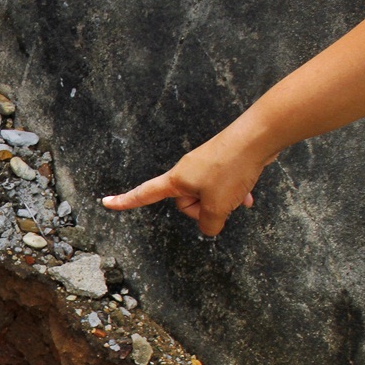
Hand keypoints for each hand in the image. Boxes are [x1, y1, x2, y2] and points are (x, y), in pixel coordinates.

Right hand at [102, 129, 270, 236]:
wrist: (257, 137)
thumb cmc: (232, 168)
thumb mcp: (218, 206)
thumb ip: (209, 224)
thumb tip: (210, 226)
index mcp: (176, 180)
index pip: (145, 194)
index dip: (125, 201)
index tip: (106, 202)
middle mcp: (187, 171)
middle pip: (186, 202)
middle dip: (204, 208)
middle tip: (221, 201)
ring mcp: (204, 166)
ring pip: (208, 196)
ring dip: (223, 201)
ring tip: (238, 194)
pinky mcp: (222, 163)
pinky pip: (222, 186)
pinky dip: (233, 193)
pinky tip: (247, 196)